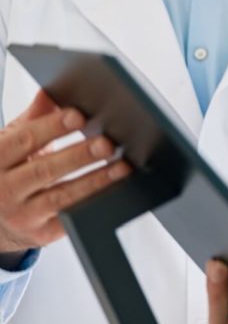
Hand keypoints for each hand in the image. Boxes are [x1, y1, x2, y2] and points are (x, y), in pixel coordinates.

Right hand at [0, 91, 131, 253]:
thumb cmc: (5, 173)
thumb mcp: (9, 144)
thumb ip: (32, 119)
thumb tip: (51, 90)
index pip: (24, 140)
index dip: (51, 127)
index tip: (79, 115)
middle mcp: (4, 189)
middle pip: (45, 170)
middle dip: (78, 155)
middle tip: (107, 143)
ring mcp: (22, 214)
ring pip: (61, 197)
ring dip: (95, 181)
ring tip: (121, 167)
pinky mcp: (40, 233)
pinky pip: (71, 218)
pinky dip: (94, 204)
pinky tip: (115, 191)